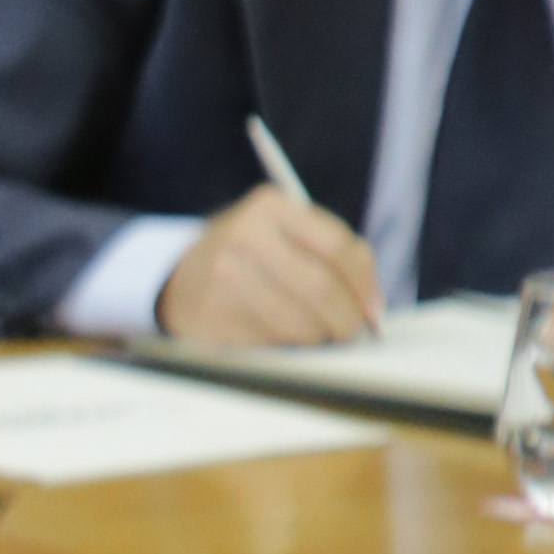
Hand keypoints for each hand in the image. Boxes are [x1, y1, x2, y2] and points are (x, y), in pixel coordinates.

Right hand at [158, 187, 383, 345]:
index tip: (372, 310)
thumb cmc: (250, 257)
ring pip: (295, 321)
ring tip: (317, 336)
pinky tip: (280, 337)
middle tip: (351, 334)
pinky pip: (267, 341)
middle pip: (318, 286)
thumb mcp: (286, 234)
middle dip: (344, 318)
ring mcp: (222, 274)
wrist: (180, 279)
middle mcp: (243, 234)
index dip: (362, 283)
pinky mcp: (210, 314)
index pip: (336, 246)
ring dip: (315, 337)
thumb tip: (370, 306)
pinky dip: (283, 347)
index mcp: (270, 206)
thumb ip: (333, 255)